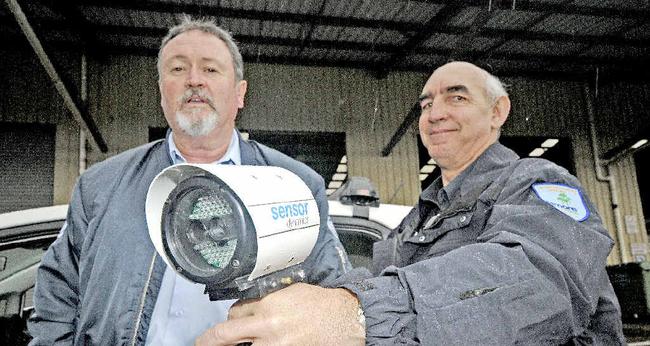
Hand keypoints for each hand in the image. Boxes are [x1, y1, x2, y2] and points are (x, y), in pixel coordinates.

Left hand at [195, 283, 364, 345]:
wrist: (346, 318)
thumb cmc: (323, 304)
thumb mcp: (291, 292)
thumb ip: (269, 300)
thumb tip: (253, 308)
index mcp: (269, 306)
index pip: (235, 313)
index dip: (231, 317)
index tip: (231, 320)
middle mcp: (268, 327)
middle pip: (225, 335)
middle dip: (209, 340)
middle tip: (202, 343)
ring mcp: (276, 345)